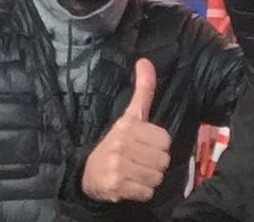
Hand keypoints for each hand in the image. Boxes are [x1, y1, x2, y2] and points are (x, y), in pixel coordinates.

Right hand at [81, 59, 170, 202]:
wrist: (87, 173)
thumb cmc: (115, 143)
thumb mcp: (129, 115)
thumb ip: (142, 91)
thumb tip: (145, 61)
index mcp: (127, 125)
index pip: (165, 139)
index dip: (157, 144)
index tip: (144, 144)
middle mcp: (122, 144)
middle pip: (163, 159)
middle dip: (155, 163)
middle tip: (140, 160)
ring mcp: (119, 166)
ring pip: (157, 176)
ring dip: (149, 178)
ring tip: (135, 172)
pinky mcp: (117, 186)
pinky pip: (147, 192)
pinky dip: (142, 192)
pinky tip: (131, 184)